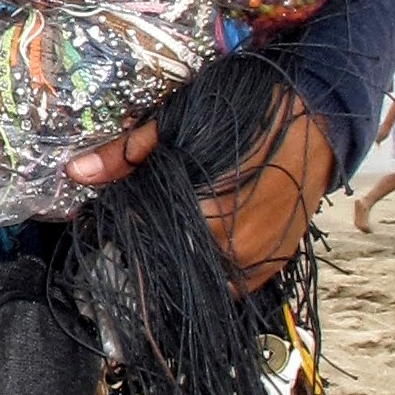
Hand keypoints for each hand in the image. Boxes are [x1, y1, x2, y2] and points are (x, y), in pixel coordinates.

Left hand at [65, 92, 334, 294]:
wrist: (319, 111)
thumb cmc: (248, 110)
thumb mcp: (179, 122)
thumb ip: (127, 154)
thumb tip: (75, 172)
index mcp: (203, 220)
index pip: (145, 245)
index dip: (128, 232)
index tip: (121, 218)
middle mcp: (232, 252)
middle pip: (173, 265)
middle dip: (154, 248)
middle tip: (149, 222)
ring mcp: (259, 262)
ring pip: (203, 278)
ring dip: (185, 262)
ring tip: (178, 232)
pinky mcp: (276, 262)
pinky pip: (234, 284)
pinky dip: (214, 269)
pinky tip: (205, 246)